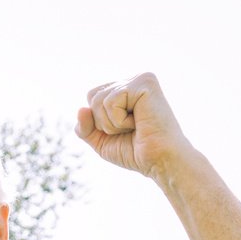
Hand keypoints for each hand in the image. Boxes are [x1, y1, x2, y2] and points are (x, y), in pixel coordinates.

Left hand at [75, 73, 194, 181]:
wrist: (159, 160)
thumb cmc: (135, 151)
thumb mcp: (101, 140)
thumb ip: (85, 127)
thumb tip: (80, 108)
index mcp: (125, 90)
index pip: (92, 97)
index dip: (97, 121)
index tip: (122, 130)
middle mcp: (133, 80)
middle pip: (93, 96)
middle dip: (102, 122)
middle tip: (129, 129)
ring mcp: (140, 79)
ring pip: (99, 100)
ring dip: (112, 123)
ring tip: (135, 126)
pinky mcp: (145, 83)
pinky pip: (111, 102)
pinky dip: (119, 120)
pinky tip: (139, 122)